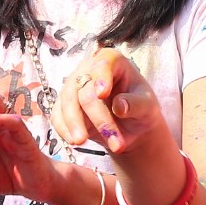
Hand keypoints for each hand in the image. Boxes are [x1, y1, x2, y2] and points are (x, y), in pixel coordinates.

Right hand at [52, 47, 170, 161]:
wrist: (130, 127)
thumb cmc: (141, 109)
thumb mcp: (148, 106)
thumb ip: (137, 104)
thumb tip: (120, 106)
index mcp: (112, 61)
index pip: (104, 64)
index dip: (102, 78)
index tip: (102, 93)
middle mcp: (89, 69)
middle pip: (85, 89)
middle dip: (98, 117)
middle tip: (114, 142)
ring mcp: (73, 86)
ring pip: (67, 102)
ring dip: (75, 125)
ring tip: (83, 143)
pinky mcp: (64, 105)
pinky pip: (57, 115)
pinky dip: (64, 129)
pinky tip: (74, 142)